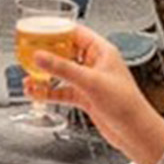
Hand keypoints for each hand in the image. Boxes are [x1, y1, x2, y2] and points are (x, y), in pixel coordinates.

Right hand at [31, 25, 163, 163]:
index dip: (55, 31)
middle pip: (65, 52)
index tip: (37, 32)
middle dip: (46, 54)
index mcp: (102, 51)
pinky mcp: (86, 97)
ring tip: (27, 75)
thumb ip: (62, 68)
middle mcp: (95, 64)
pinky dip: (48, 91)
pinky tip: (36, 93)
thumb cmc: (126, 104)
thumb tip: (40, 56)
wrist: (135, 132)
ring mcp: (89, 81)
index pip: (75, 33)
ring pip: (61, 73)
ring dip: (45, 75)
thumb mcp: (90, 82)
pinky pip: (62, 90)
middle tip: (28, 54)